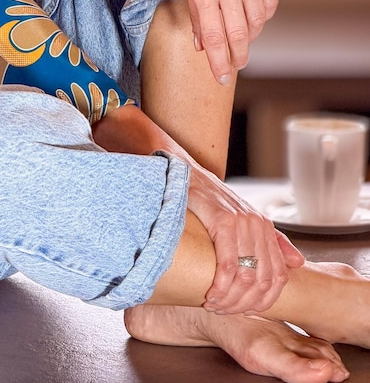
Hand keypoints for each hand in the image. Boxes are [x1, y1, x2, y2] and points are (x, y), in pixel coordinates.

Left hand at [179, 0, 277, 82]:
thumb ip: (195, 10)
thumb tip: (203, 43)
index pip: (214, 36)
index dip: (218, 62)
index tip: (219, 78)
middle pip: (239, 35)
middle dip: (237, 56)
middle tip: (234, 66)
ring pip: (257, 21)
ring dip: (250, 36)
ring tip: (242, 40)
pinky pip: (269, 3)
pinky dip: (263, 16)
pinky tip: (254, 18)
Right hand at [186, 163, 304, 314]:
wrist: (187, 174)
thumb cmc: (211, 200)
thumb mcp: (244, 219)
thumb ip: (271, 241)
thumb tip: (298, 263)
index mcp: (265, 227)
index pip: (278, 276)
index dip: (264, 301)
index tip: (245, 312)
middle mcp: (257, 225)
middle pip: (263, 280)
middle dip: (245, 304)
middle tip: (226, 311)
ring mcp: (241, 223)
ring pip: (246, 276)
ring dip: (231, 299)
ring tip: (216, 306)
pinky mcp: (222, 221)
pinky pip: (227, 264)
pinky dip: (220, 285)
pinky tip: (211, 294)